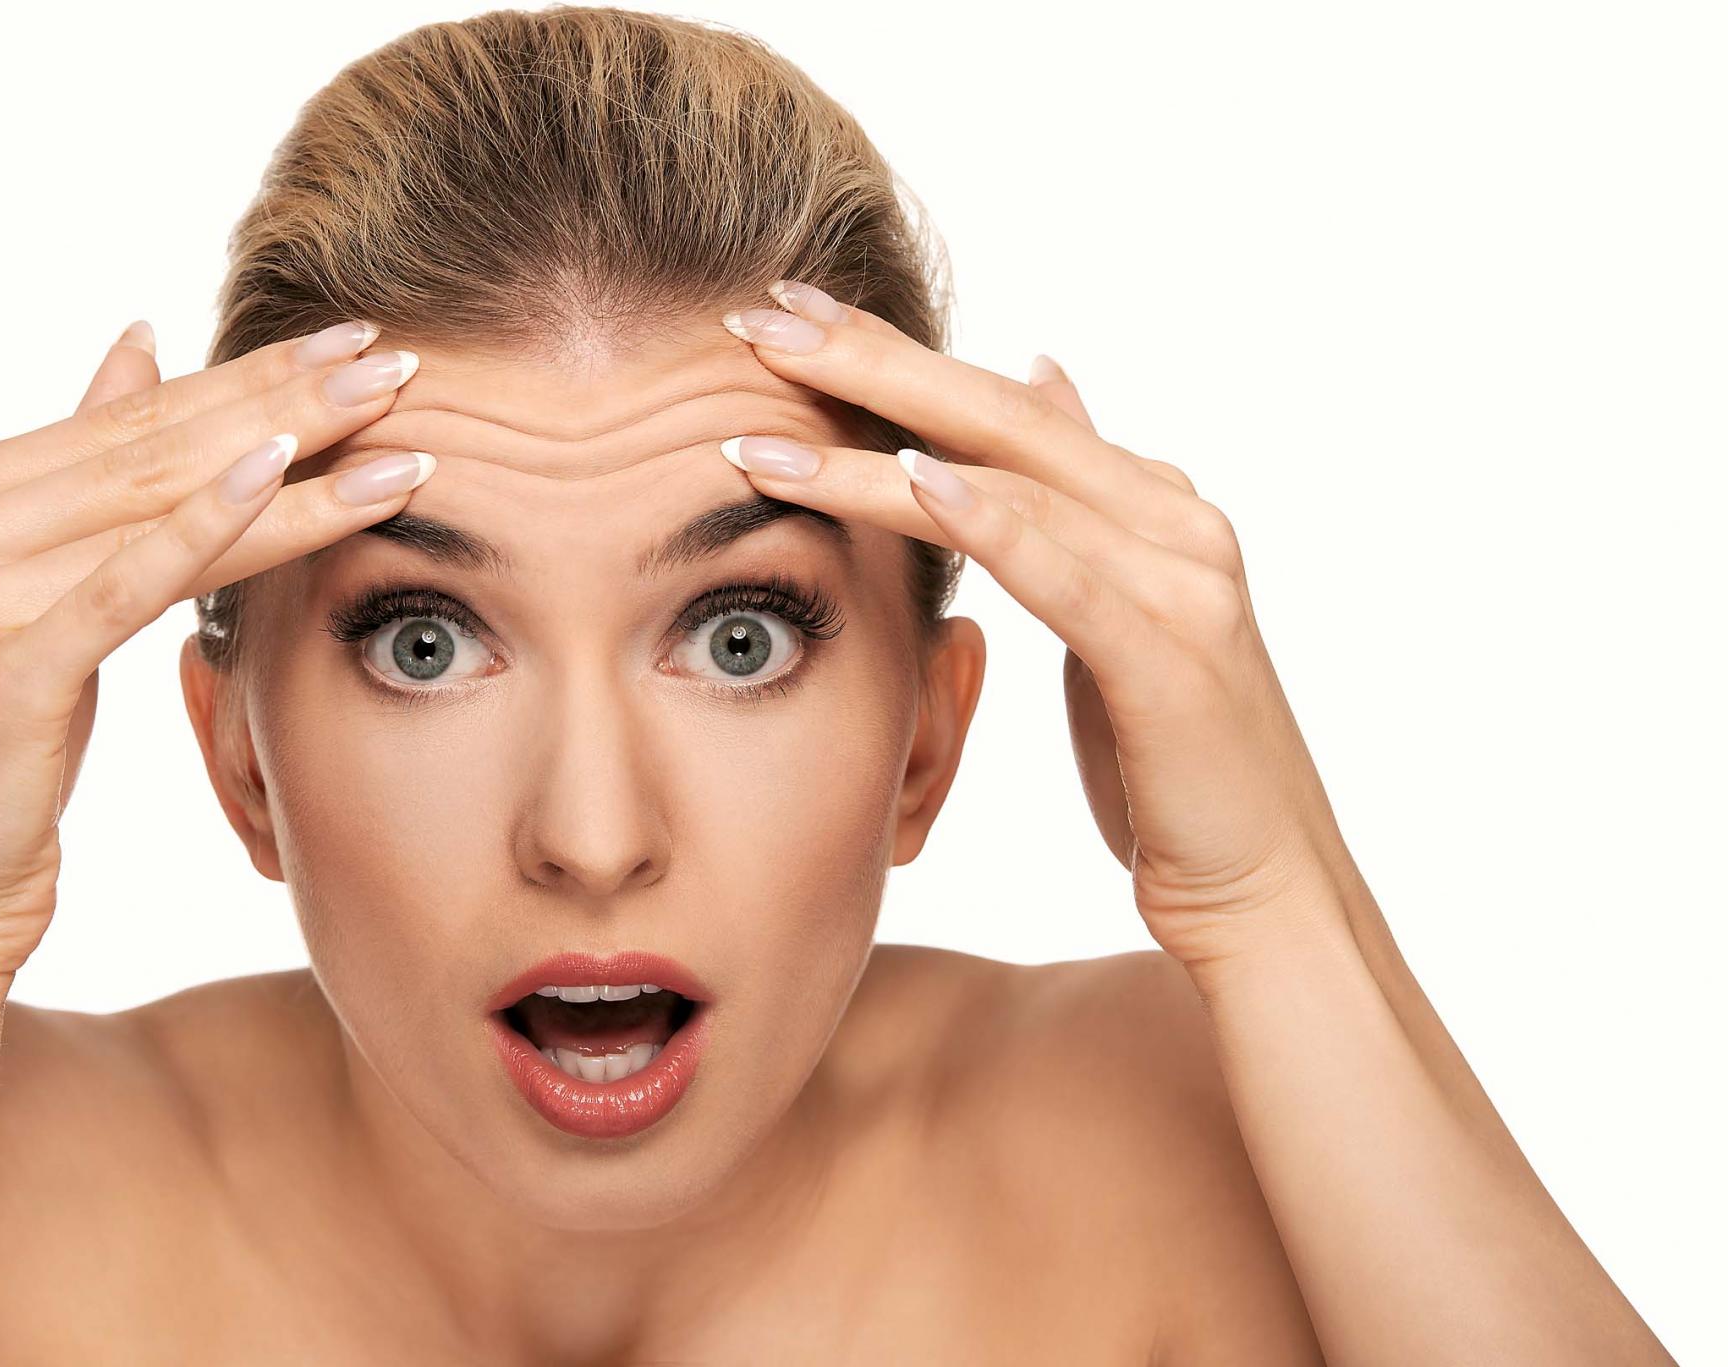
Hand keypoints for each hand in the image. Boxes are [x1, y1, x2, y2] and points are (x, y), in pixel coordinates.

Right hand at [0, 319, 431, 996]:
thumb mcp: (37, 596)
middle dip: (284, 400)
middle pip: (151, 452)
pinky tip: (286, 475)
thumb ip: (77, 472)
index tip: (349, 341)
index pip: (131, 424)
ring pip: (156, 509)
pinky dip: (209, 526)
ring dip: (289, 459)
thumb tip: (140, 340)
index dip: (246, 377)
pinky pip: (128, 585)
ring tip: (390, 419)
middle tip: (393, 359)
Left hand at [717, 283, 1353, 967]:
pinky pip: (1062, 572)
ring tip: (762, 425)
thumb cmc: (1170, 764)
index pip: (996, 409)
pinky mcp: (1171, 655)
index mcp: (1147, 504)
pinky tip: (909, 483)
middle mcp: (1170, 518)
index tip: (780, 316)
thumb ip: (1073, 500)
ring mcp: (1180, 580)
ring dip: (875, 449)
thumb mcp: (1110, 611)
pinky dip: (986, 522)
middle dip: (866, 363)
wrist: (1261, 887)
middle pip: (994, 416)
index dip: (887, 356)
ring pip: (1008, 484)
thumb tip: (1041, 372)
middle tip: (755, 318)